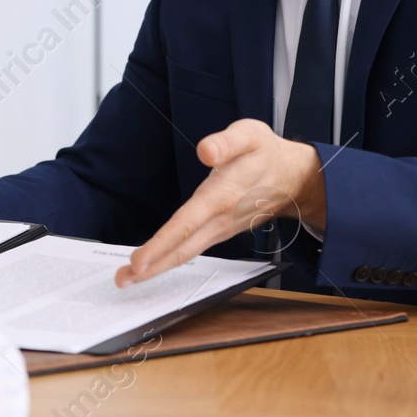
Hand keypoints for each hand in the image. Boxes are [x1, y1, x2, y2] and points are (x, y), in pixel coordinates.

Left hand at [115, 119, 324, 286]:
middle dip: (152, 267)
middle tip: (123, 280)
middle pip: (182, 249)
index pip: (186, 224)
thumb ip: (226, 142)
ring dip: (158, 267)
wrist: (294, 177)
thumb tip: (206, 151)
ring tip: (129, 277)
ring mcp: (220, 229)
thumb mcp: (250, 135)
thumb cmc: (266, 153)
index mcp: (222, 195)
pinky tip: (154, 264)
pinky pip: (192, 249)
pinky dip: (170, 259)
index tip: (139, 261)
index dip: (161, 244)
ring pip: (186, 252)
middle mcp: (220, 219)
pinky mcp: (219, 231)